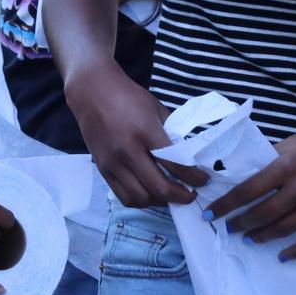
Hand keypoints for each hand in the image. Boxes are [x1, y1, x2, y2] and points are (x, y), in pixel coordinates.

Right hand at [67, 62, 205, 207]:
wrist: (92, 92)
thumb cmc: (128, 97)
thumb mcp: (156, 110)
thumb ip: (171, 134)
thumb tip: (189, 156)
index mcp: (145, 132)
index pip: (175, 164)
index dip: (193, 178)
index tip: (203, 180)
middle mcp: (127, 151)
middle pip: (159, 187)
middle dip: (181, 196)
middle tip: (191, 195)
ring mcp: (112, 163)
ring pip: (141, 198)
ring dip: (160, 202)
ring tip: (171, 196)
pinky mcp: (102, 169)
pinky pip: (124, 196)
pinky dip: (141, 200)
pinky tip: (151, 194)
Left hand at [205, 119, 295, 260]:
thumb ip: (276, 157)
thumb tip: (247, 174)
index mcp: (289, 164)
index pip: (247, 190)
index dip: (226, 205)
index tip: (212, 214)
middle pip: (261, 213)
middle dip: (240, 223)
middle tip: (230, 229)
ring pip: (281, 230)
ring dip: (261, 237)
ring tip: (250, 239)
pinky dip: (292, 252)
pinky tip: (281, 255)